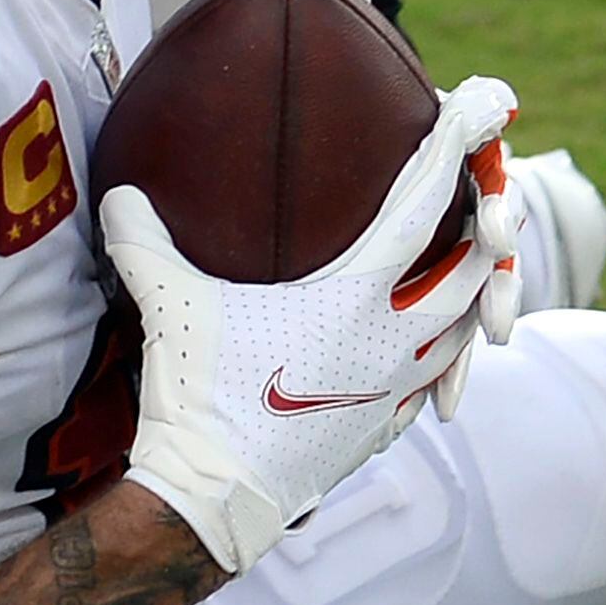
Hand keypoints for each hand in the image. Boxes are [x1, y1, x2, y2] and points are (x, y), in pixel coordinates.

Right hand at [100, 72, 519, 575]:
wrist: (211, 503)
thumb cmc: (196, 398)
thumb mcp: (168, 304)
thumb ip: (144, 240)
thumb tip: (115, 194)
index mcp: (354, 299)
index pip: (423, 203)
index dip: (457, 144)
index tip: (489, 101)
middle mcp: (393, 343)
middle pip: (474, 269)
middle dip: (490, 224)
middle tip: (490, 193)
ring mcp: (394, 392)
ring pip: (466, 332)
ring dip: (477, 293)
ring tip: (474, 266)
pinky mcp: (382, 431)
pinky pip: (435, 384)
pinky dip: (445, 356)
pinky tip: (428, 351)